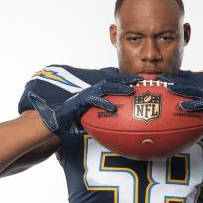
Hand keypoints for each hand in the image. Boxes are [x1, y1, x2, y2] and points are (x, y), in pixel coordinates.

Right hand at [28, 75, 142, 134]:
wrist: (61, 119)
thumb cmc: (80, 116)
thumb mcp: (96, 113)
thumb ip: (109, 114)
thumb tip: (126, 123)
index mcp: (99, 89)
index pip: (115, 81)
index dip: (128, 79)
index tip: (142, 80)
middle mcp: (95, 88)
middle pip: (113, 80)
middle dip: (127, 79)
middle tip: (141, 81)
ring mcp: (88, 93)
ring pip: (106, 87)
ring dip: (119, 88)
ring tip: (131, 91)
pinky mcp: (82, 101)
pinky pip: (95, 101)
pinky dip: (104, 103)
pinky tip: (113, 107)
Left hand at [159, 74, 202, 144]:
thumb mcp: (201, 121)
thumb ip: (189, 119)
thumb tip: (173, 124)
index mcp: (200, 97)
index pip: (185, 87)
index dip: (172, 82)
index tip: (159, 80)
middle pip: (187, 85)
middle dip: (173, 80)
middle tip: (159, 79)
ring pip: (194, 91)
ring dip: (181, 89)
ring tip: (168, 87)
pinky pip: (202, 105)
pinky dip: (192, 105)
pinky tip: (182, 105)